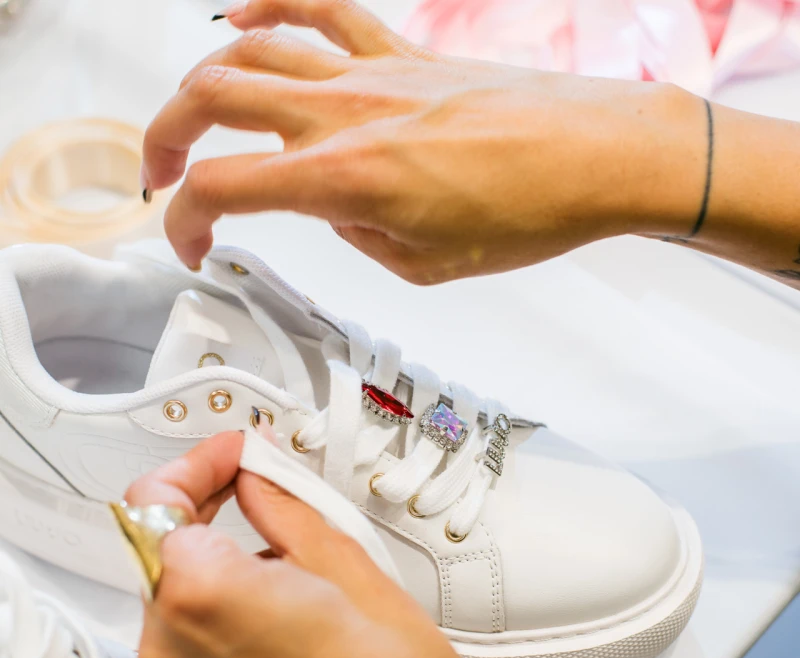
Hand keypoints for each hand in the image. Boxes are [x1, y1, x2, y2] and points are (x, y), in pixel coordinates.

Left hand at [127, 431, 526, 657]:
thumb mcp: (342, 559)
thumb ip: (280, 501)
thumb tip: (257, 472)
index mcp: (204, 595)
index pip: (156, 497)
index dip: (198, 463)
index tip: (235, 454)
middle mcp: (173, 648)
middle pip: (161, 545)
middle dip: (206, 506)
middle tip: (255, 483)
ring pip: (174, 592)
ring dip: (215, 558)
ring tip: (283, 552)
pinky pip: (186, 639)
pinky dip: (218, 607)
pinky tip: (276, 605)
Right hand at [141, 0, 705, 282]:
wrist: (595, 158)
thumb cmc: (527, 213)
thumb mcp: (422, 263)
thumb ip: (356, 232)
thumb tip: (333, 206)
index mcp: (343, 179)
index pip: (222, 188)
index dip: (184, 224)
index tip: (192, 248)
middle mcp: (343, 113)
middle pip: (210, 97)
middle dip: (163, 137)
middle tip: (160, 173)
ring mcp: (369, 72)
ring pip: (250, 48)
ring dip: (202, 80)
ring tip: (192, 111)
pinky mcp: (399, 52)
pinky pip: (319, 8)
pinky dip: (268, 6)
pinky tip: (241, 16)